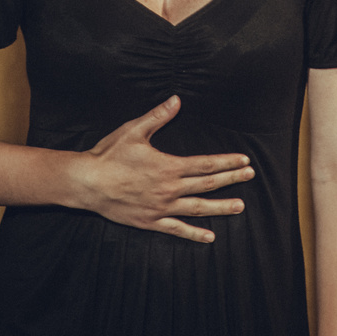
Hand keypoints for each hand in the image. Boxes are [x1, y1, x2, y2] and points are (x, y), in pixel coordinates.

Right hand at [75, 95, 254, 242]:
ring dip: (221, 207)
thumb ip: (158, 116)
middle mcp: (169, 189)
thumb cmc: (109, 155)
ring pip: (198, 208)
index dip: (227, 162)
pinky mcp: (150, 222)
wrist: (87, 183)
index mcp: (169, 167)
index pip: (206, 164)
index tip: (244, 161)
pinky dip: (194, 233)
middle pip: (207, 184)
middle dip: (231, 179)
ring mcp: (161, 208)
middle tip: (250, 176)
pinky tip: (210, 236)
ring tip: (240, 206)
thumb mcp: (134, 130)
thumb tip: (176, 100)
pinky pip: (176, 229)